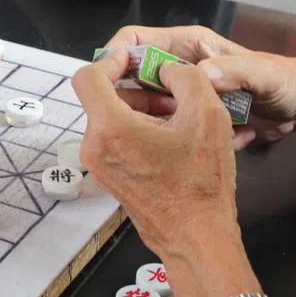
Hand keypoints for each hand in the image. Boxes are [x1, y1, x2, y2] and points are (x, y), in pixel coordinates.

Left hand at [73, 51, 239, 261]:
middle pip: (102, 98)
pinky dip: (137, 128)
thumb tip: (166, 69)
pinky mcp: (109, 177)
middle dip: (136, 87)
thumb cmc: (200, 181)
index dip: (110, 60)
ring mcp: (98, 165)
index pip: (88, 77)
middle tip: (170, 89)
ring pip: (110, 119)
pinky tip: (171, 134)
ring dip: (140, 108)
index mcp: (109, 127)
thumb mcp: (207, 114)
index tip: (133, 58)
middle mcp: (93, 146)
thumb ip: (185, 77)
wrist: (197, 237)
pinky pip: (114, 140)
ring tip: (177, 112)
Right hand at [102, 25, 295, 148]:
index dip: (114, 54)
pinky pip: (167, 129)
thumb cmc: (283, 81)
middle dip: (132, 100)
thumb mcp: (262, 74)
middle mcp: (175, 68)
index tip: (106, 79)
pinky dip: (178, 140)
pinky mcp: (187, 119)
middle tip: (147, 122)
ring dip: (156, 126)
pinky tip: (205, 145)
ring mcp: (179, 95)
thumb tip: (202, 74)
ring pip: (144, 107)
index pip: (134, 40)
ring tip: (181, 137)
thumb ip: (234, 70)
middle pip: (130, 77)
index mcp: (185, 46)